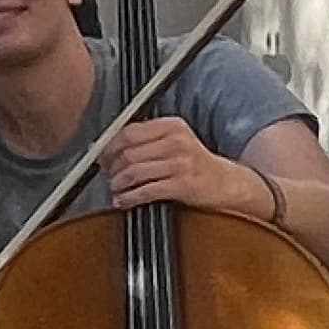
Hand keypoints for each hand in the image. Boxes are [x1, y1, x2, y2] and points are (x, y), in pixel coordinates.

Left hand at [105, 117, 262, 216]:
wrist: (228, 184)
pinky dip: (130, 197)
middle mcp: (177, 141)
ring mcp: (181, 163)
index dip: (109, 147)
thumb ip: (147, 140)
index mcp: (172, 126)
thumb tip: (107, 148)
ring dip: (118, 184)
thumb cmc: (196, 165)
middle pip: (129, 152)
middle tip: (107, 176)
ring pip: (134, 171)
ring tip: (115, 189)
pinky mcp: (184, 185)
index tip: (100, 156)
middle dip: (112, 167)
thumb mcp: (176, 142)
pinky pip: (146, 190)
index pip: (129, 132)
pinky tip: (124, 201)